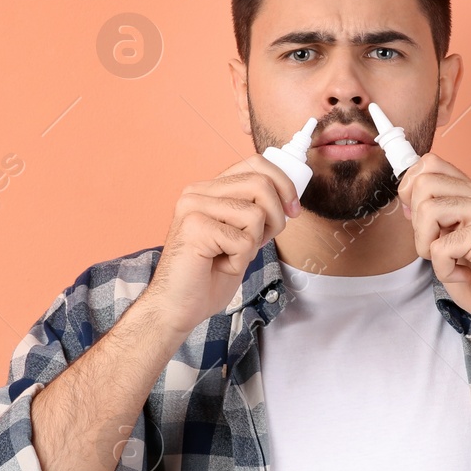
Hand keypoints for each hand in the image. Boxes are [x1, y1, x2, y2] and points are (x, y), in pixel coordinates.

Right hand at [140, 154, 300, 336]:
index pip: (255, 164)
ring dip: (253, 244)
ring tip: (231, 256)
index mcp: (208, 189)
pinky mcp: (194, 227)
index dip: (283, 183)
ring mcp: (193, 207)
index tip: (293, 210)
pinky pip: (243, 239)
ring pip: (255, 213)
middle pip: (261, 183)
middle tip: (262, 241)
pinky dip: (240, 260)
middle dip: (276, 217)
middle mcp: (197, 192)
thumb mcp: (240, 236)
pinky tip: (220, 266)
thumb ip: (255, 212)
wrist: (178, 307)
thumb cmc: (208, 276)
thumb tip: (288, 198)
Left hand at [396, 153, 470, 335]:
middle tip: (435, 246)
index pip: (430, 163)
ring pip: (428, 210)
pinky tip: (463, 274)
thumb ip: (432, 212)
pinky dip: (443, 269)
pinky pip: (439, 247)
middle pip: (424, 183)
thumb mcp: (448, 237)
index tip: (416, 217)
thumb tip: (405, 194)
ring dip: (426, 246)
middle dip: (416, 221)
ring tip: (448, 261)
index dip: (410, 188)